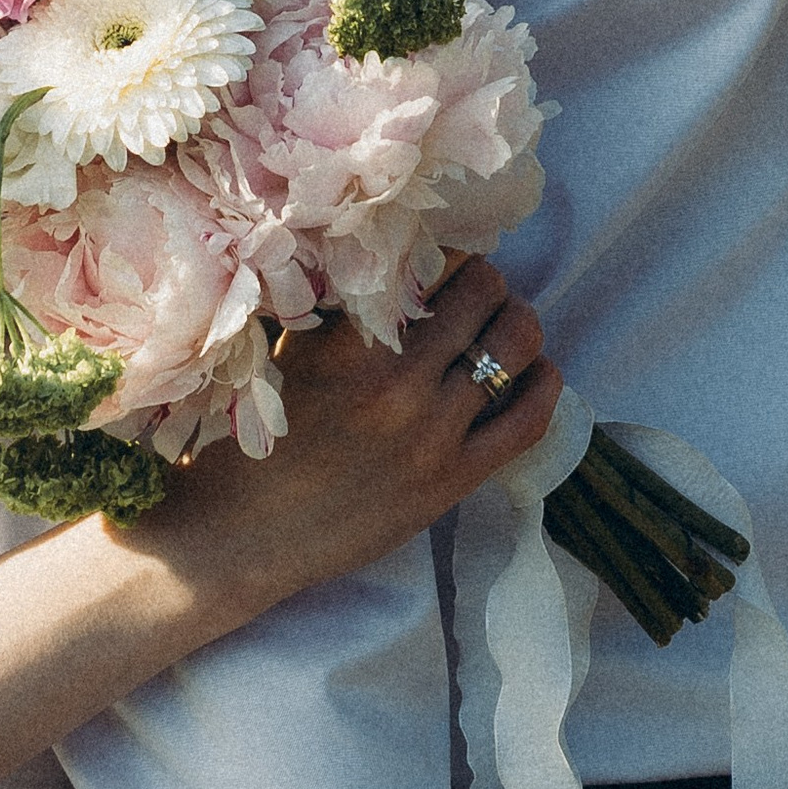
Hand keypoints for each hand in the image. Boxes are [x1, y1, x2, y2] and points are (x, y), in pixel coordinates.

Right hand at [151, 260, 558, 613]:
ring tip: (507, 320)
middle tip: (477, 288)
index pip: (431, 264)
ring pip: (513, 346)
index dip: (446, 254)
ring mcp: (431, 433)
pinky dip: (544, 385)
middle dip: (485, 281)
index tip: (443, 262)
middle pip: (481, 294)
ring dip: (517, 321)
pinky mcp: (452, 479)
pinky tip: (539, 370)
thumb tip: (398, 263)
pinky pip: (526, 421)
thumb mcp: (293, 353)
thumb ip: (346, 311)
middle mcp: (399, 381)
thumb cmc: (258, 440)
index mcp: (354, 342)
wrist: (244, 533)